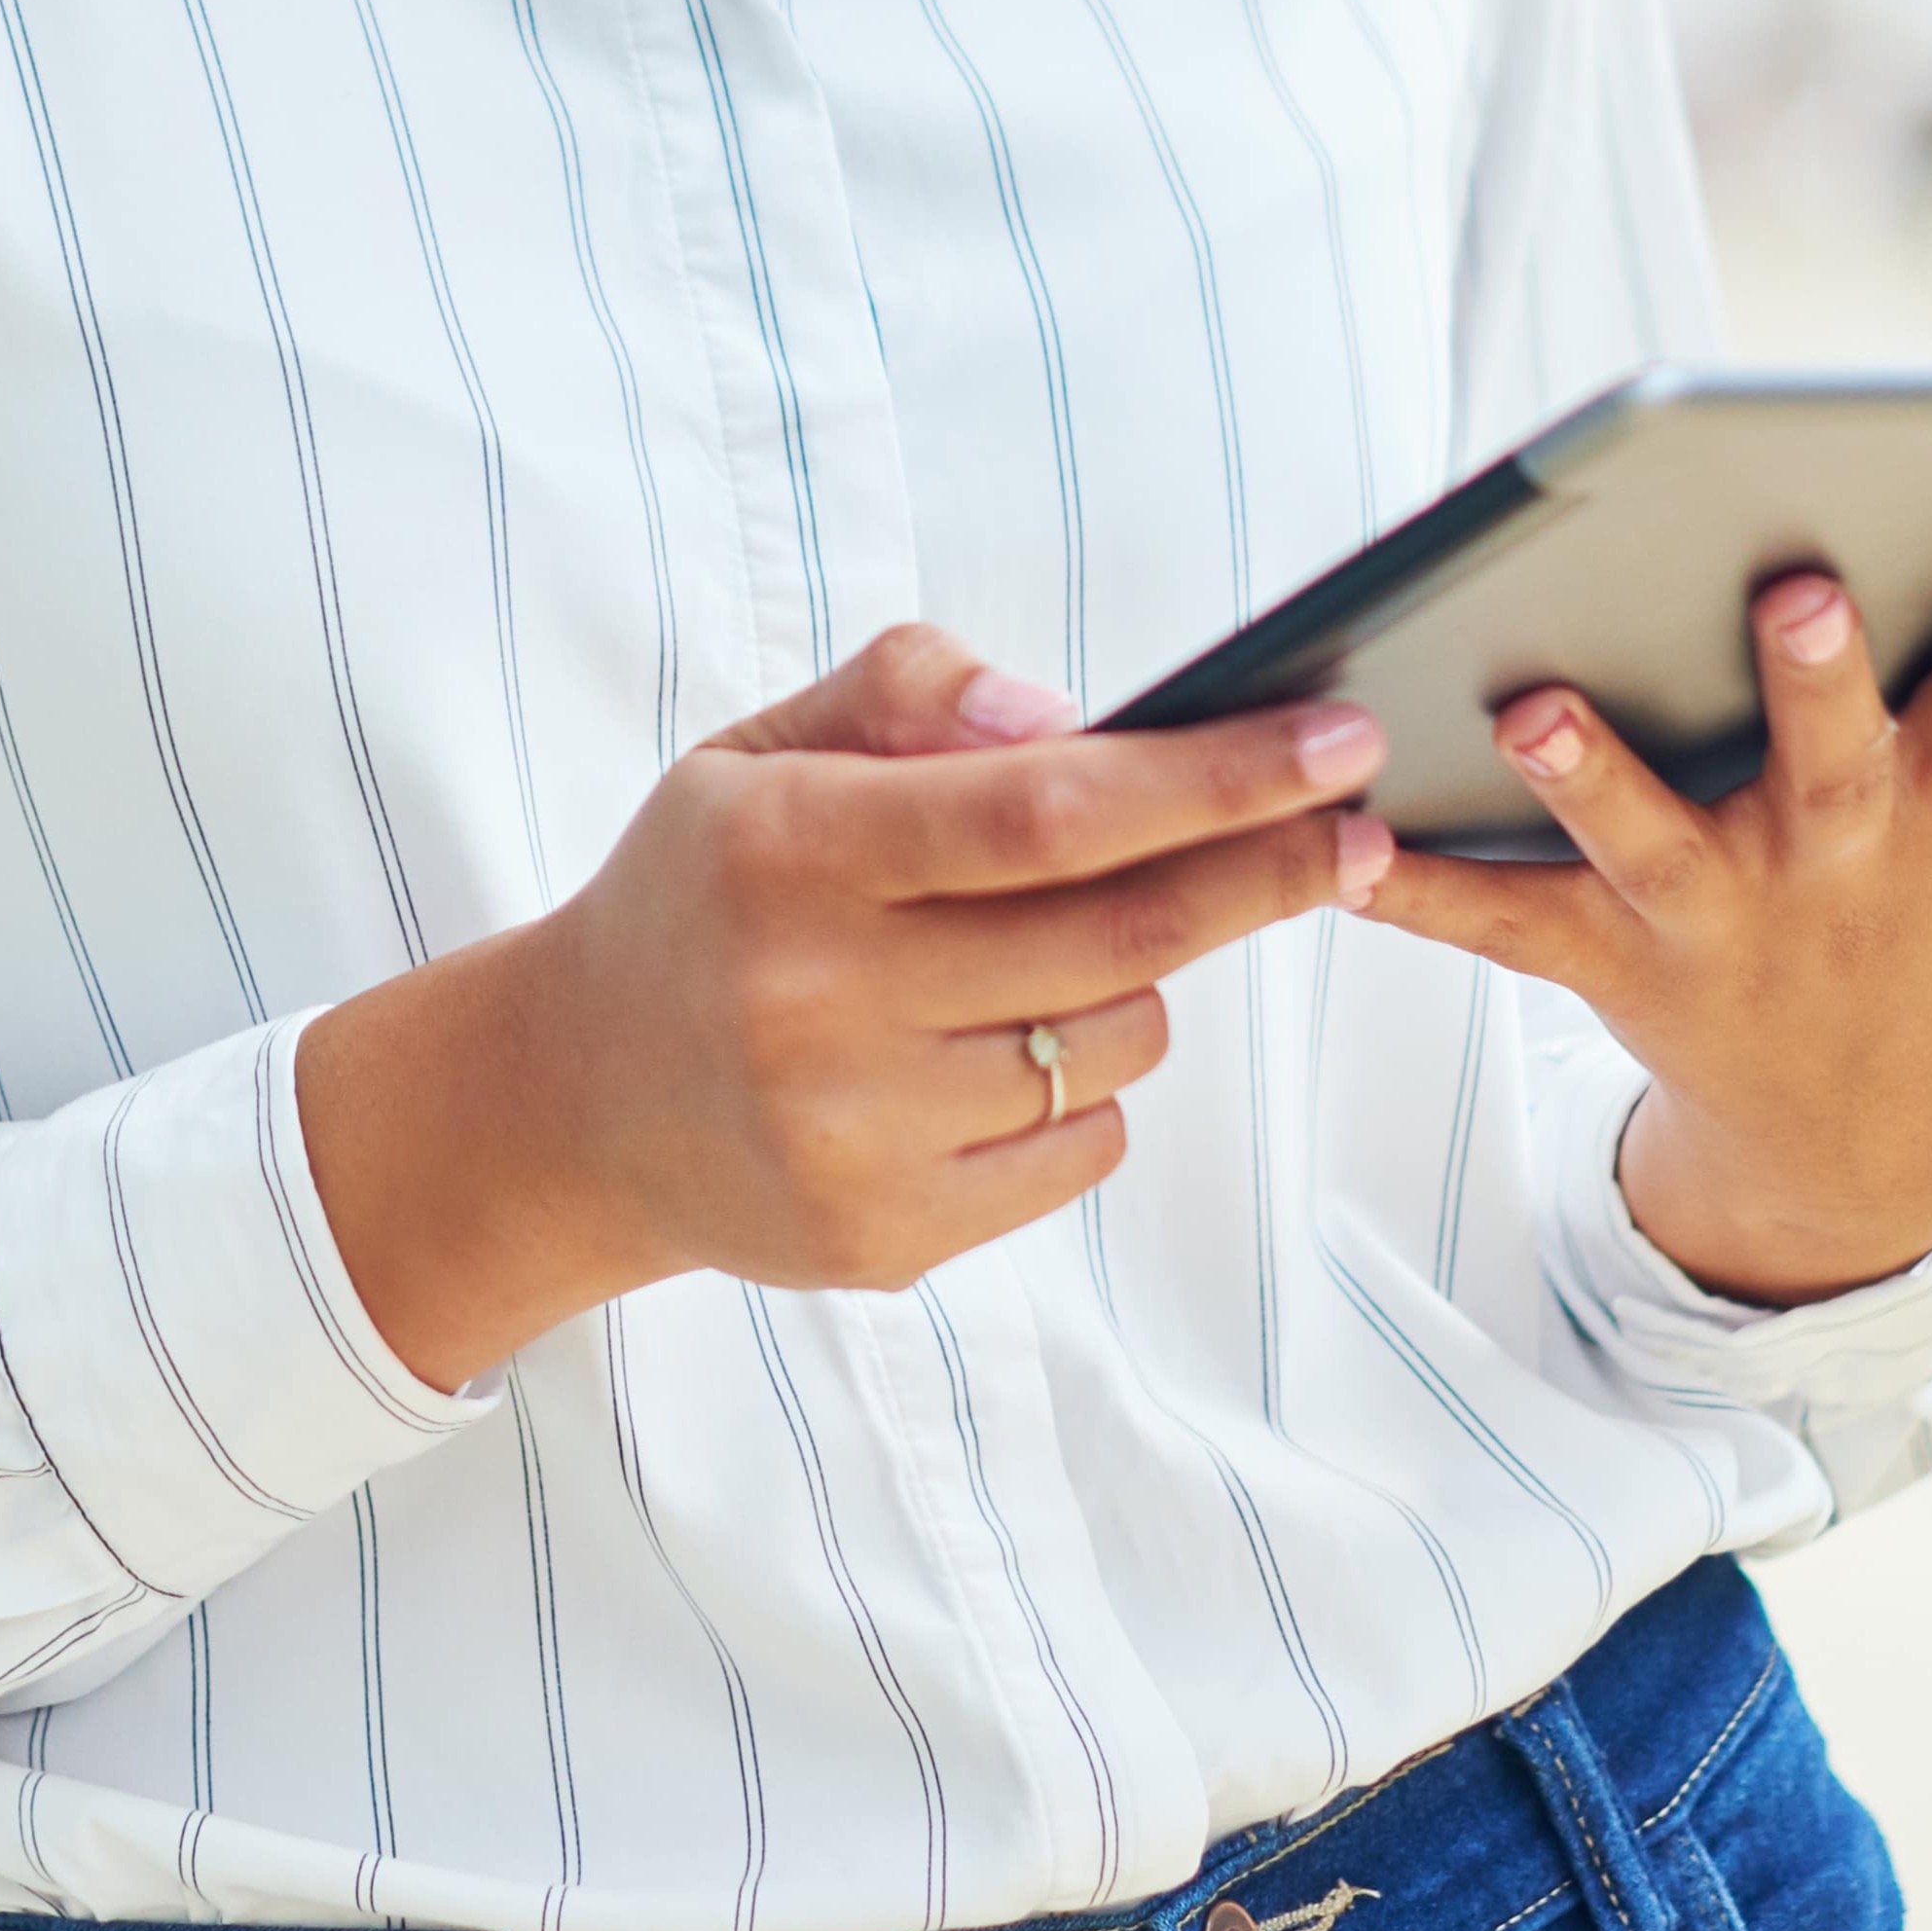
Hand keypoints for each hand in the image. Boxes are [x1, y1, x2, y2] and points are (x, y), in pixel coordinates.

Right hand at [296, 626, 1391, 1386]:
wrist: (576, 1101)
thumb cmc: (709, 890)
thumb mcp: (762, 747)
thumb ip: (908, 692)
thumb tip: (1068, 717)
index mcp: (791, 850)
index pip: (1047, 810)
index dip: (1211, 779)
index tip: (1337, 743)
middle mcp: (818, 1001)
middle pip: (1121, 931)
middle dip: (1266, 868)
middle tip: (1355, 826)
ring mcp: (855, 1135)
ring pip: (1118, 1039)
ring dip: (1139, 978)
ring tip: (1053, 948)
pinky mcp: (887, 1238)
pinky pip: (1084, 1144)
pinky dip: (1086, 1083)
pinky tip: (995, 1050)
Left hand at [1353, 515, 1931, 1308]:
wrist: (1870, 1141)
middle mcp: (1844, 859)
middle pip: (1836, 758)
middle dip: (1819, 676)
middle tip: (1791, 582)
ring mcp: (1722, 916)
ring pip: (1646, 838)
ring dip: (1588, 773)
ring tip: (1520, 699)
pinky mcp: (1607, 962)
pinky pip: (1502, 923)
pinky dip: (1419, 888)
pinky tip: (1335, 842)